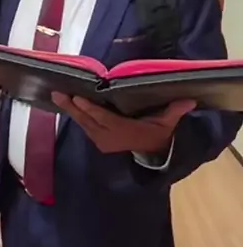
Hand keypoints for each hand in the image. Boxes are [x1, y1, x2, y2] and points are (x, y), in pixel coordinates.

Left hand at [52, 94, 195, 154]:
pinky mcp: (97, 140)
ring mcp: (101, 140)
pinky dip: (76, 115)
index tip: (77, 98)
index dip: (89, 108)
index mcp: (123, 131)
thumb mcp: (166, 124)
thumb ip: (174, 112)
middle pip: (87, 120)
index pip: (103, 118)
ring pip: (83, 123)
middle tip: (57, 94)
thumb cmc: (157, 134)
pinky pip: (84, 126)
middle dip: (71, 107)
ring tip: (57, 96)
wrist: (152, 153)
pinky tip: (66, 104)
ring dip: (70, 110)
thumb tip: (189, 101)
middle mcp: (108, 137)